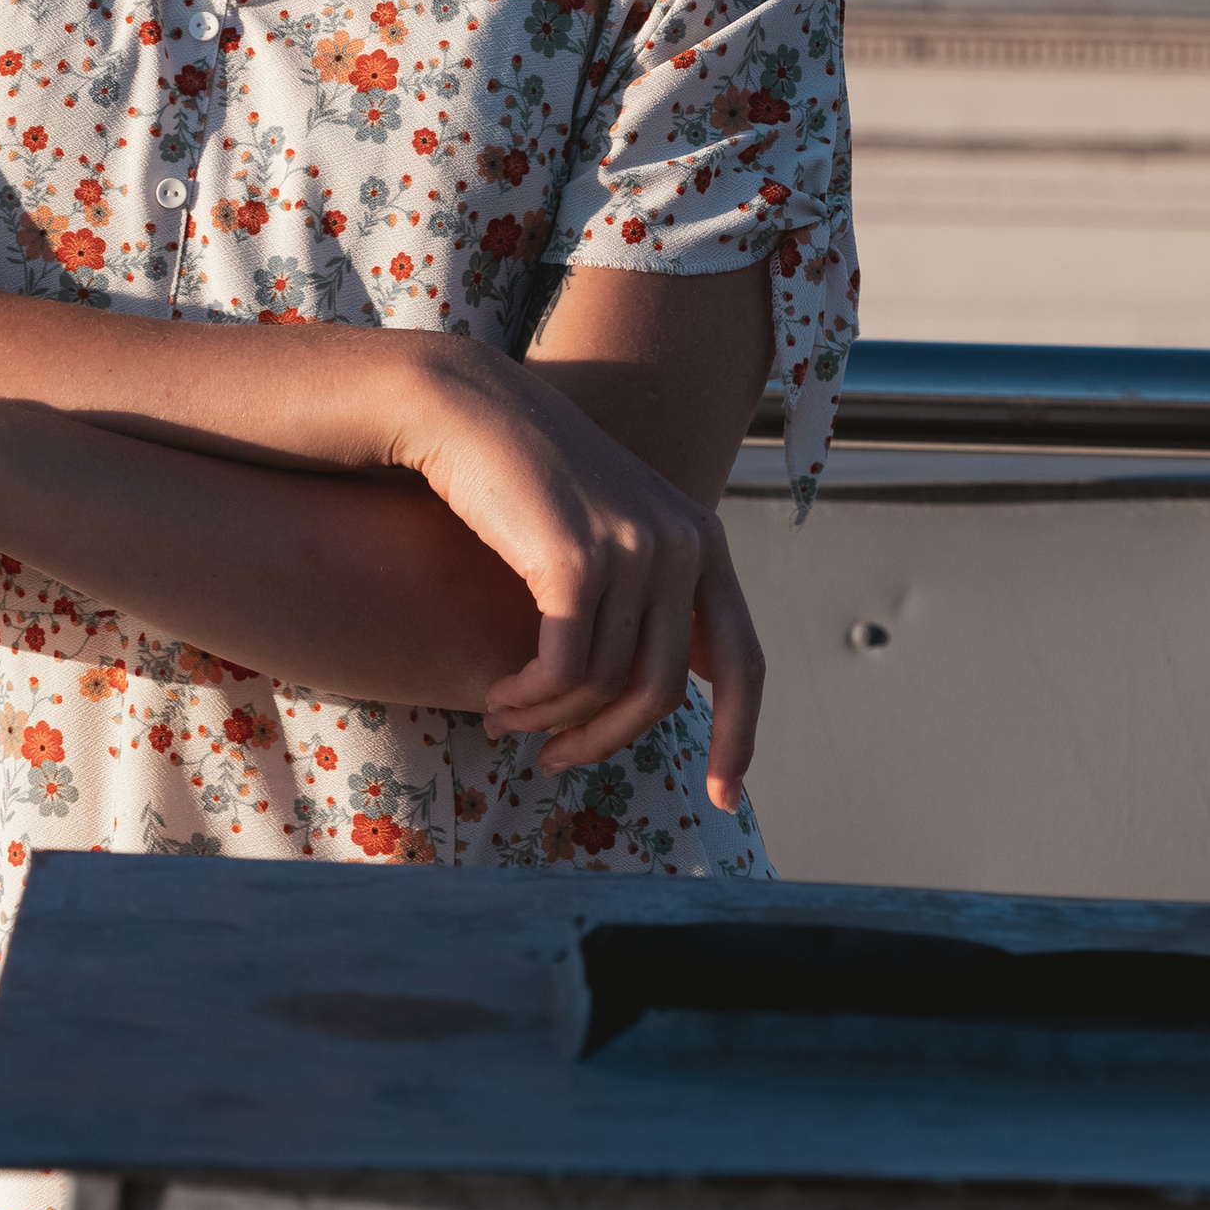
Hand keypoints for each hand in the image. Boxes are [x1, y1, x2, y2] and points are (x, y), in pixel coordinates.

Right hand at [389, 347, 764, 804]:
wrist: (466, 411)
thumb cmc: (524, 481)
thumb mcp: (608, 532)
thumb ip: (645, 595)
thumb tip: (660, 689)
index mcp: (703, 542)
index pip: (743, 661)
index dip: (739, 738)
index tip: (723, 797)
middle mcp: (683, 544)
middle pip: (660, 692)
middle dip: (605, 741)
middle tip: (555, 761)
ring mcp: (634, 549)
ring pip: (602, 685)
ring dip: (549, 720)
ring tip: (505, 720)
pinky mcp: (577, 559)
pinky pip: (562, 669)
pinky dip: (529, 700)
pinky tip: (500, 699)